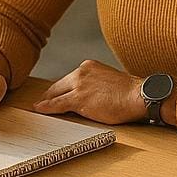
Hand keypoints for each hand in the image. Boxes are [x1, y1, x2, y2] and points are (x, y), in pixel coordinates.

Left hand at [31, 60, 149, 125]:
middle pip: (58, 85)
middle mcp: (80, 72)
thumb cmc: (129, 92)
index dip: (60, 88)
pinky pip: (57, 104)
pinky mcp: (78, 99)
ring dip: (45, 102)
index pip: (68, 79)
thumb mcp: (108, 80)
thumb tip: (88, 95)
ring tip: (37, 107)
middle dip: (49, 94)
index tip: (54, 94)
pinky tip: (39, 109)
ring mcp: (78, 85)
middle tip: (41, 102)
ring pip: (55, 94)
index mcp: (88, 67)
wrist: (138, 96)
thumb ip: (95, 84)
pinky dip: (46, 107)